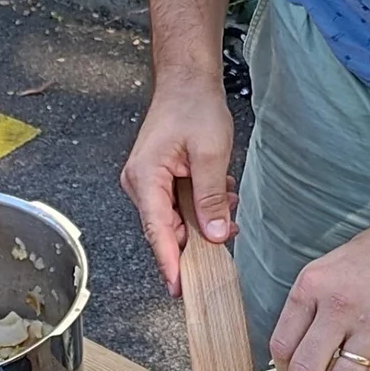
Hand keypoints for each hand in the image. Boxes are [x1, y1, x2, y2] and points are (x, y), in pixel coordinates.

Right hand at [122, 71, 236, 293]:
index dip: (170, 264)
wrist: (187, 80)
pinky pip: (180, 205)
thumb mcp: (212, 153)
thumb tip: (214, 236)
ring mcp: (148, 183)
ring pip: (177, 219)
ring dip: (204, 216)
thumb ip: (211, 197)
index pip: (157, 233)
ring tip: (228, 196)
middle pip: (167, 230)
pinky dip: (201, 204)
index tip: (181, 290)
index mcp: (145, 178)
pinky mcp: (159, 180)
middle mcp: (140, 184)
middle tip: (229, 230)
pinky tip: (221, 189)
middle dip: (199, 236)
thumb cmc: (194, 106)